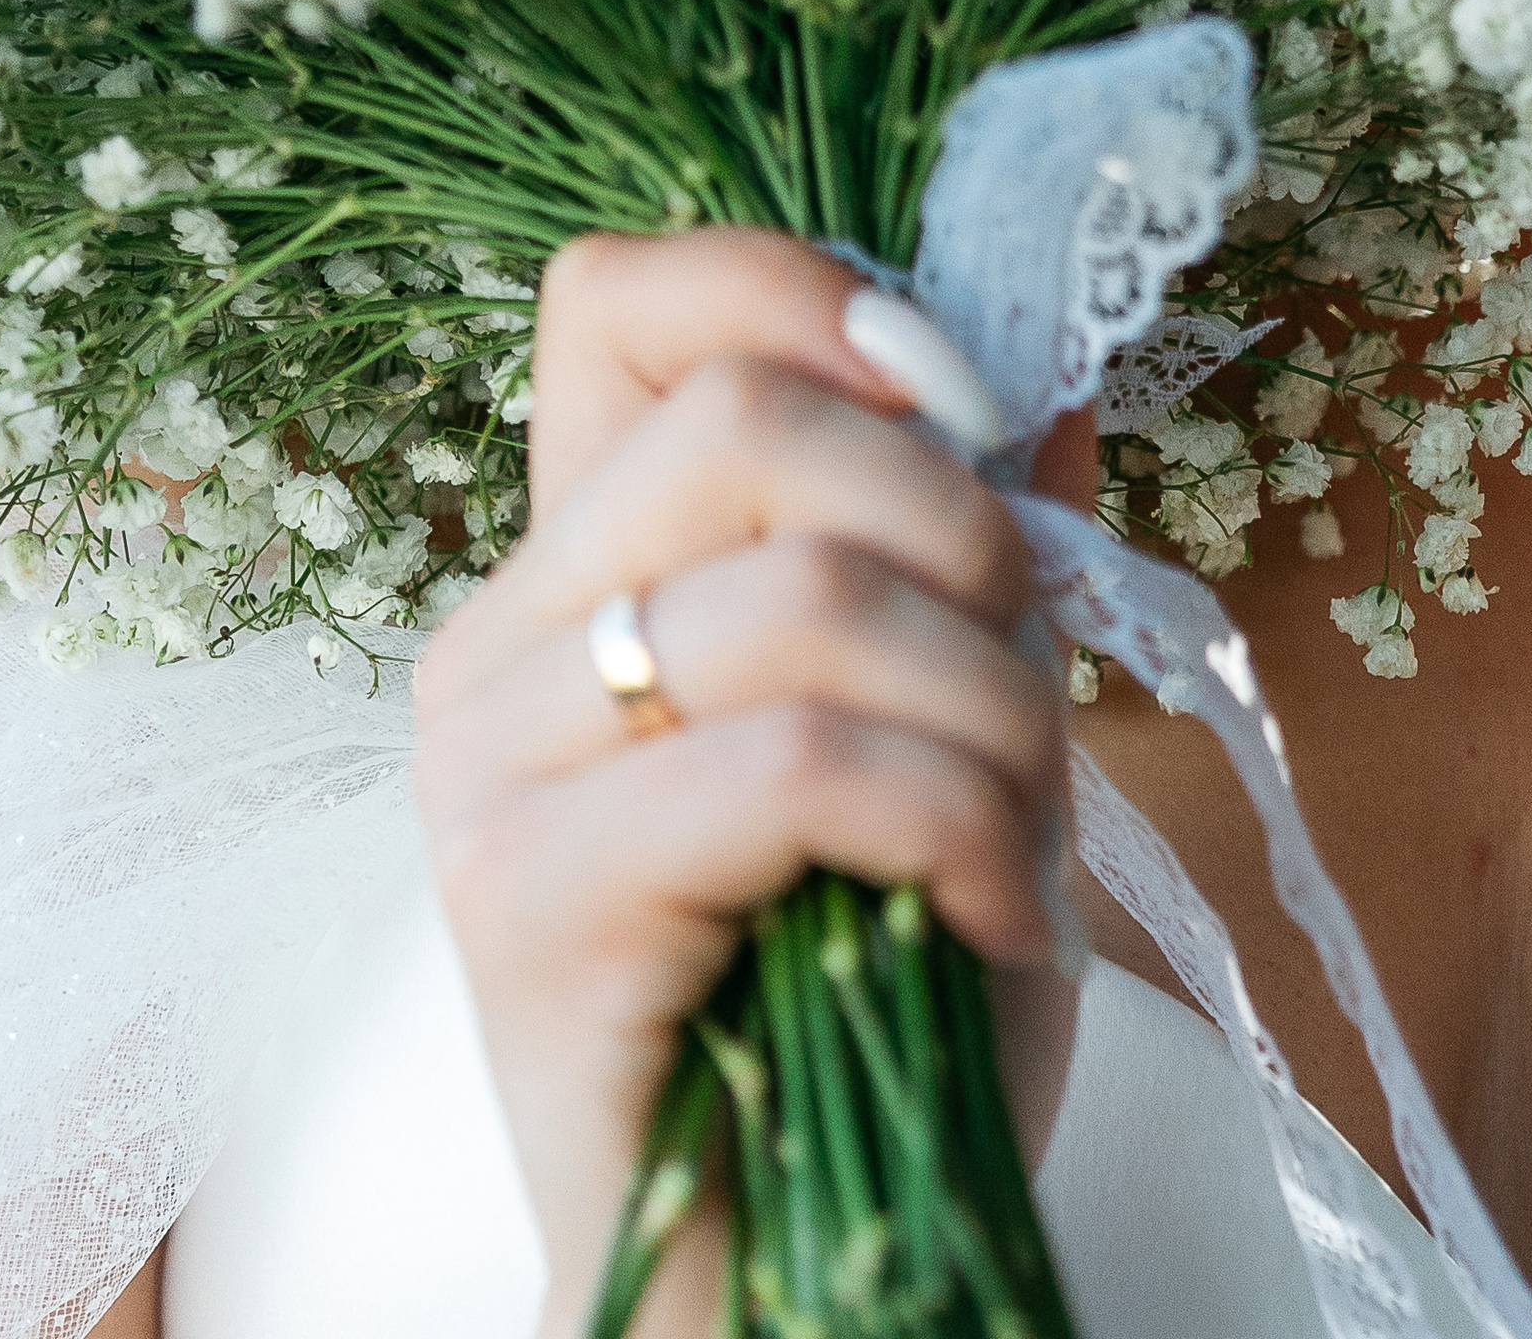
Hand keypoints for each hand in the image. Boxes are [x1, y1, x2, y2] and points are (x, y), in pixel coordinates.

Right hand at [411, 231, 1078, 1335]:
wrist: (810, 1272)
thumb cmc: (874, 995)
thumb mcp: (959, 721)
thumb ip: (972, 544)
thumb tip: (1045, 371)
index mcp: (582, 563)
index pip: (618, 297)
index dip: (803, 290)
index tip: (957, 398)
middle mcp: (499, 641)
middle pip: (743, 416)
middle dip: (957, 523)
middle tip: (1027, 669)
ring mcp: (486, 772)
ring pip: (803, 596)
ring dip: (990, 706)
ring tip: (1025, 830)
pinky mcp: (523, 905)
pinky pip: (796, 763)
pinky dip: (954, 824)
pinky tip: (986, 912)